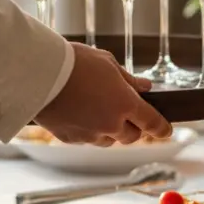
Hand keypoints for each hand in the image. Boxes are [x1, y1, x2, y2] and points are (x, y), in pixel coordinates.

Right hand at [33, 43, 171, 145]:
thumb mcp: (107, 62)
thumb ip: (128, 80)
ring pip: (108, 140)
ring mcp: (90, 134)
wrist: (38, 74)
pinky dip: (88, 131)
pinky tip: (79, 114)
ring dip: (110, 131)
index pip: (152, 123)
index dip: (161, 128)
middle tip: (125, 112)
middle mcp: (110, 124)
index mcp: (125, 104)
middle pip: (131, 136)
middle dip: (132, 127)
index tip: (165, 130)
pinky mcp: (70, 138)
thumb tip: (145, 87)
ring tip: (97, 110)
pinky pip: (86, 139)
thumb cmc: (74, 62)